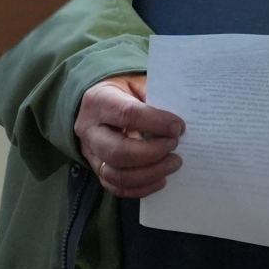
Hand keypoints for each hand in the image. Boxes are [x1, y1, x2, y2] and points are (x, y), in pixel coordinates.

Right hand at [75, 74, 183, 198]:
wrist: (96, 102)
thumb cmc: (121, 89)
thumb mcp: (134, 81)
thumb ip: (152, 94)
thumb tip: (173, 120)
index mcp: (99, 101)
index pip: (127, 115)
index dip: (156, 122)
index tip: (178, 127)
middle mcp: (89, 130)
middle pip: (118, 152)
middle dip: (152, 153)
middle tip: (175, 146)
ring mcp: (90, 153)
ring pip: (117, 175)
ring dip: (150, 173)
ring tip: (173, 164)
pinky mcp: (97, 168)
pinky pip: (116, 187)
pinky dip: (141, 188)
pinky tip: (161, 180)